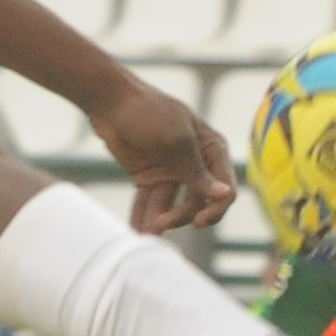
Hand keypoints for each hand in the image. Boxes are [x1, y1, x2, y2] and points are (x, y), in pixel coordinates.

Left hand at [85, 74, 234, 233]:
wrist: (110, 101)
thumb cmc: (149, 111)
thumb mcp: (177, 140)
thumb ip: (197, 171)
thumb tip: (225, 194)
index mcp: (211, 149)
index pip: (224, 187)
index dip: (216, 208)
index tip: (199, 222)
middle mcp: (195, 163)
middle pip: (197, 202)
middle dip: (181, 216)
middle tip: (161, 224)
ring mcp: (171, 171)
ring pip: (172, 206)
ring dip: (159, 221)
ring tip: (144, 234)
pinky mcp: (149, 177)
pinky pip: (149, 202)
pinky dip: (142, 216)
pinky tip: (135, 231)